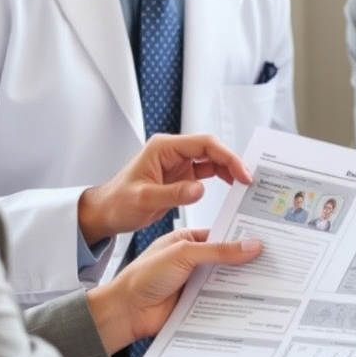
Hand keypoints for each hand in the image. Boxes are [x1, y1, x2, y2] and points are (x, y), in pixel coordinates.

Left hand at [77, 133, 252, 243]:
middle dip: (232, 162)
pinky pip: (207, 173)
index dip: (226, 156)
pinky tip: (232, 189)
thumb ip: (173, 194)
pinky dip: (221, 179)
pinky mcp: (181, 177)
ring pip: (212, 160)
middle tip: (249, 180)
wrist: (106, 213)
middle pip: (211, 150)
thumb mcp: (144, 199)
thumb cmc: (118, 202)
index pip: (204, 144)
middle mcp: (173, 152)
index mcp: (164, 148)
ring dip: (229, 170)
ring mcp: (178, 164)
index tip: (241, 173)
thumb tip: (200, 188)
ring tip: (245, 185)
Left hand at [85, 229, 262, 352]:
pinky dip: (233, 303)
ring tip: (269, 282)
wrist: (126, 311)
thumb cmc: (143, 276)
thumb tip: (249, 246)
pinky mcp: (197, 305)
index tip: (265, 239)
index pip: (222, 236)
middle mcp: (193, 262)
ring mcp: (195, 284)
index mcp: (188, 241)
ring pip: (226, 282)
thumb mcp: (184, 254)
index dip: (242, 238)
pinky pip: (220, 302)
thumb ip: (218, 251)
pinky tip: (250, 303)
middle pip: (227, 261)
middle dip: (246, 263)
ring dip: (241, 284)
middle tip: (273, 261)